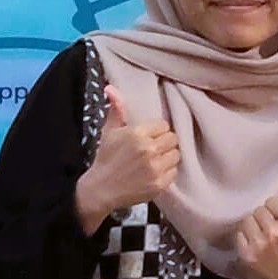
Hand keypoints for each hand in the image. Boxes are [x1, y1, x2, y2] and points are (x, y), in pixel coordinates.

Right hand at [76, 85, 180, 226]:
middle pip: (173, 139)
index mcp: (137, 133)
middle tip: (154, 148)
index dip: (158, 131)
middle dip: (164, 142)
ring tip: (156, 160)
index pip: (164, 125)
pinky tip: (155, 172)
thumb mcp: (109, 131)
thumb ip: (116, 109)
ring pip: (176, 155)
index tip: (150, 136)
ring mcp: (155, 168)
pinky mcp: (159, 184)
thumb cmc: (106, 158)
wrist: (101, 189)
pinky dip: (168, 172)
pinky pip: (175, 172)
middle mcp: (148, 150)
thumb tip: (111, 89)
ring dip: (168, 156)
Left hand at [237, 188, 277, 278]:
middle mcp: (274, 232)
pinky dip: (245, 238)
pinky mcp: (247, 255)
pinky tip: (255, 243)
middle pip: (259, 210)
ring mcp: (258, 244)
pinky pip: (239, 235)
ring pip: (247, 221)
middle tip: (270, 224)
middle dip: (265, 216)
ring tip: (261, 233)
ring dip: (253, 226)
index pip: (272, 201)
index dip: (276, 207)